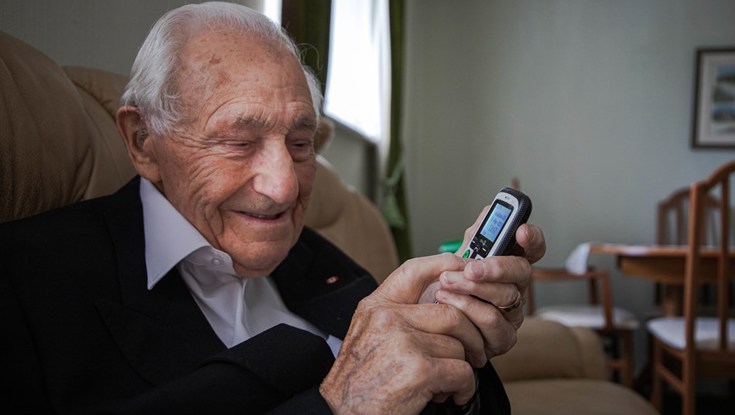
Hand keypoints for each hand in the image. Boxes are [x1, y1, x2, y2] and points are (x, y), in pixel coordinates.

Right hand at [320, 254, 486, 414]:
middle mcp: (388, 318)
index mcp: (376, 307)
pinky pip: (462, 371)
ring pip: (458, 346)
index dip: (445, 267)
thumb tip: (440, 303)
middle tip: (472, 353)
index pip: (414, 271)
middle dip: (470, 336)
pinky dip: (464, 388)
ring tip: (447, 382)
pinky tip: (451, 395)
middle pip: (451, 313)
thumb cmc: (358, 382)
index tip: (464, 274)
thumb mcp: (368, 335)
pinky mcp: (418, 370)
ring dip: (462, 368)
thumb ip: (397, 315)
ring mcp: (403, 342)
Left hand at [433, 207, 545, 358]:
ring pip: (506, 297)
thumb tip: (490, 210)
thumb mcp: (457, 256)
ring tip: (445, 283)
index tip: (521, 230)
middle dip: (495, 267)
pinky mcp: (503, 337)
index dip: (532, 238)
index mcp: (508, 264)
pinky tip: (448, 303)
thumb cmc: (444, 287)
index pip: (532, 247)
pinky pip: (492, 322)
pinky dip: (467, 310)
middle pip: (522, 272)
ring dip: (472, 289)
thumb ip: (476, 235)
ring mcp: (513, 313)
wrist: (425, 320)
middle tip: (470, 267)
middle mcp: (516, 287)